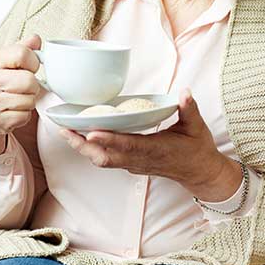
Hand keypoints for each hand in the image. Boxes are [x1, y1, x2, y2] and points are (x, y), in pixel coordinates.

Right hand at [0, 34, 42, 142]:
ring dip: (29, 101)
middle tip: (24, 87)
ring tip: (17, 98)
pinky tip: (13, 110)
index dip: (33, 62)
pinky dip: (23, 115)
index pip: (23, 54)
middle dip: (33, 85)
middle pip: (29, 80)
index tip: (29, 67)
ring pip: (29, 100)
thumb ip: (23, 48)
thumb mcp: (7, 61)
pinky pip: (24, 116)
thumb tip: (36, 39)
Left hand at [58, 88, 227, 194]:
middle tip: (65, 129)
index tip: (91, 133)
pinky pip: (106, 159)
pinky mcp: (130, 165)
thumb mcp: (196, 127)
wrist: (199, 173)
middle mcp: (140, 160)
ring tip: (66, 131)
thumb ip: (189, 109)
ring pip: (102, 160)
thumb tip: (184, 92)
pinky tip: (81, 136)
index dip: (109, 140)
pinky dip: (91, 150)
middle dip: (83, 145)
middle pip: (106, 157)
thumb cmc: (196, 149)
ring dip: (83, 148)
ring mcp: (134, 165)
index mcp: (155, 149)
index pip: (129, 145)